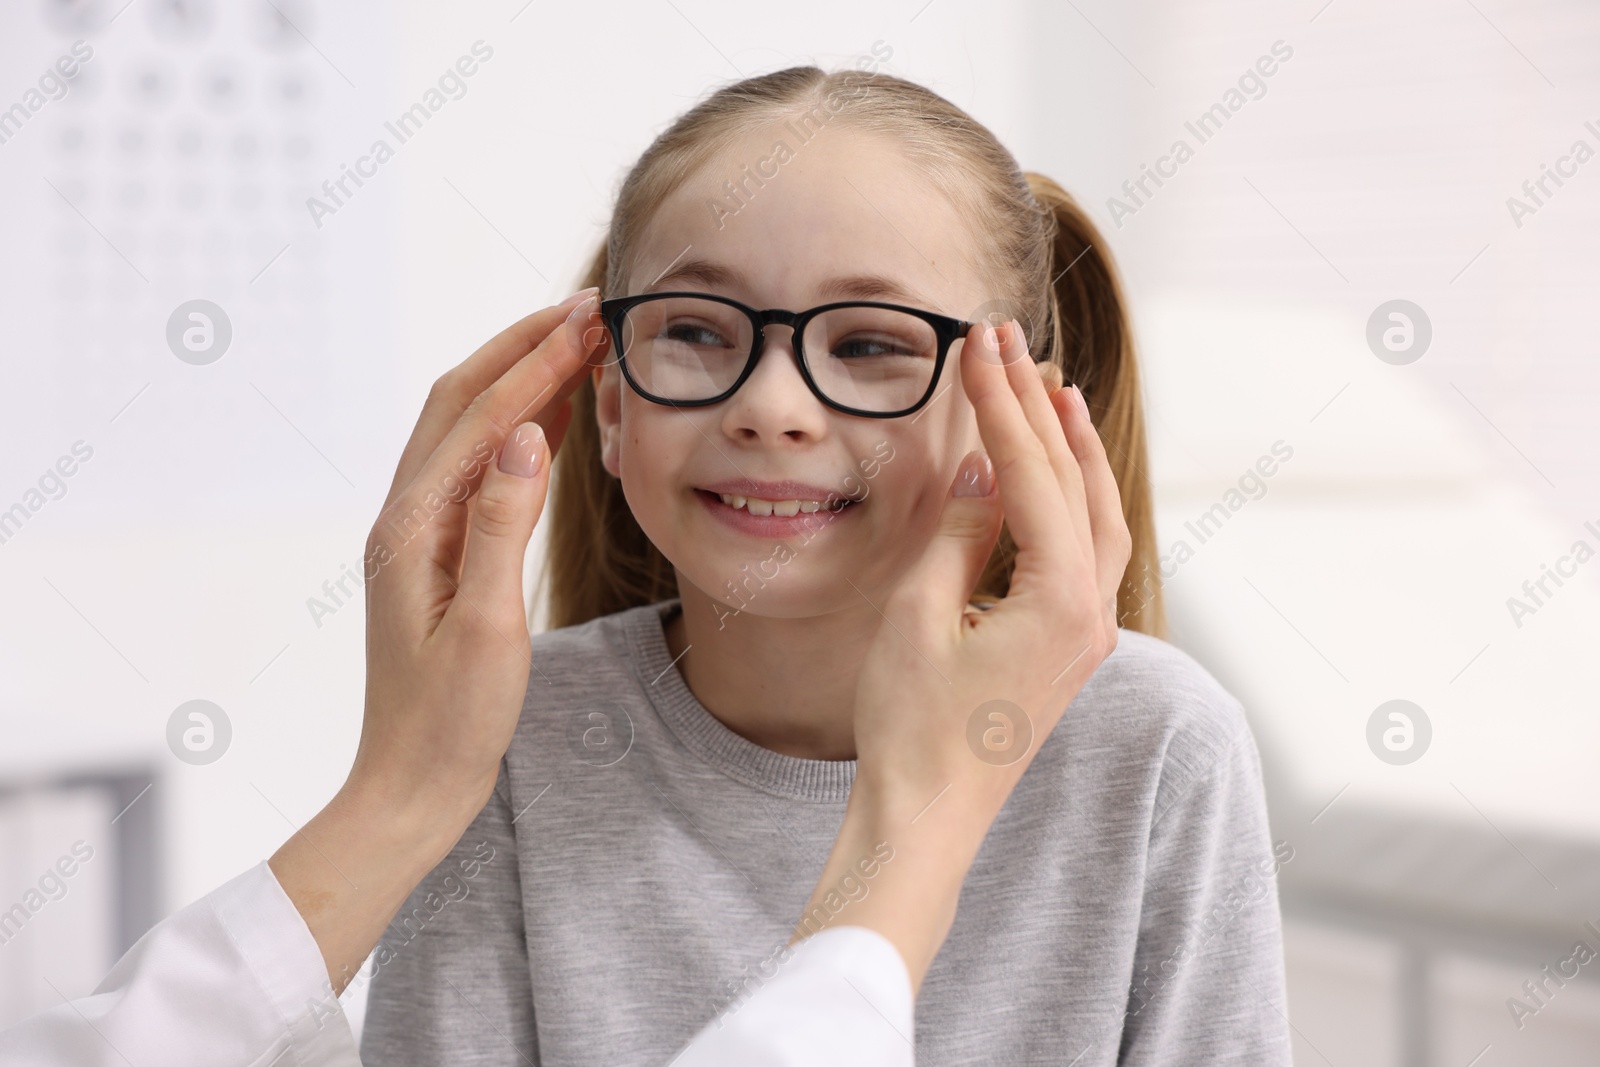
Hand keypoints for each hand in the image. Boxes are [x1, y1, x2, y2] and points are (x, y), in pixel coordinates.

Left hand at [352, 286, 607, 818]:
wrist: (412, 785)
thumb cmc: (451, 722)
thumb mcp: (486, 628)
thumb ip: (500, 527)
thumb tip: (525, 434)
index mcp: (414, 528)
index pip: (482, 419)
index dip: (536, 364)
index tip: (588, 319)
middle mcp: (407, 516)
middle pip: (461, 400)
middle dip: (521, 347)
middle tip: (585, 309)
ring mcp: (420, 533)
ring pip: (469, 428)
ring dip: (519, 379)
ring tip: (579, 343)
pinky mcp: (439, 552)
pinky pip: (479, 468)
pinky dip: (518, 429)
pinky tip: (555, 418)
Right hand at [791, 318, 1131, 991]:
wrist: (928, 815)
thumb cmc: (912, 727)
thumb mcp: (918, 615)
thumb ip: (960, 532)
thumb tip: (986, 467)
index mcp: (1060, 599)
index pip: (1032, 472)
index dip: (1001, 402)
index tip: (979, 343)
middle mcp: (1091, 612)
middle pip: (1075, 484)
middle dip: (1039, 408)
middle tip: (1008, 341)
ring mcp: (1087, 633)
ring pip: (1099, 517)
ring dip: (1073, 451)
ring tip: (1053, 391)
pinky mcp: (1069, 648)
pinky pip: (1090, 553)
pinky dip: (1073, 501)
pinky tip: (1054, 479)